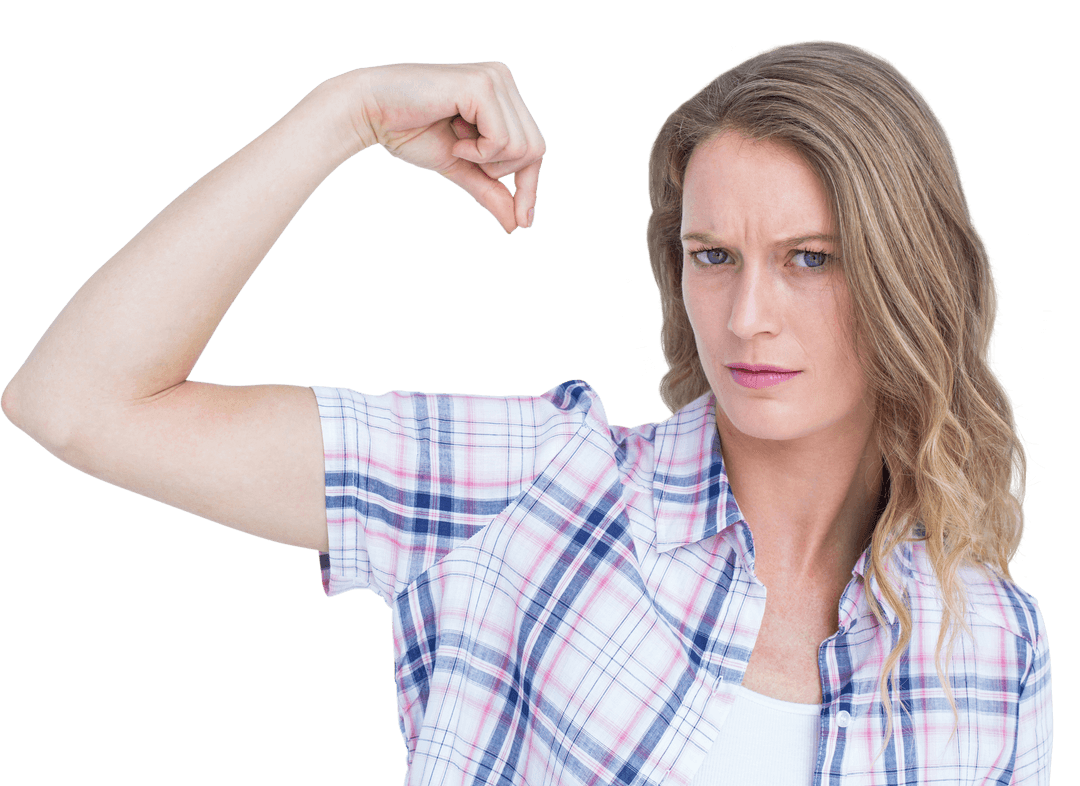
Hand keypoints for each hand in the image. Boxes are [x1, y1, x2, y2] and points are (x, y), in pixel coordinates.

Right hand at [343, 61, 544, 233]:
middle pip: (535, 148)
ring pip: (521, 147)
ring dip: (485, 160)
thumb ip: (489, 189)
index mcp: (502, 94)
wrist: (371, 112)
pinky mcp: (482, 86)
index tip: (523, 223)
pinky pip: (501, 140)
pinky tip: (453, 137)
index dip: (529, 186)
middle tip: (466, 159)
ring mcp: (495, 79)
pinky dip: (477, 152)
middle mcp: (503, 79)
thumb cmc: (410, 132)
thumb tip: (516, 225)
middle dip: (502, 171)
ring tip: (456, 143)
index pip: (534, 147)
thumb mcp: (459, 167)